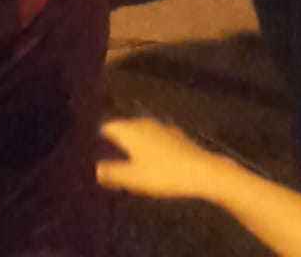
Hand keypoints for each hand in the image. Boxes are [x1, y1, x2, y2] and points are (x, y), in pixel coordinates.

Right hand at [97, 118, 222, 200]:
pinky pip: (156, 139)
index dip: (99, 140)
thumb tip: (96, 169)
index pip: (106, 127)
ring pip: (141, 134)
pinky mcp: (176, 135)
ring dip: (135, 145)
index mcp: (129, 130)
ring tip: (133, 163)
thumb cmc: (164, 174)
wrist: (204, 172)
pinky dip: (152, 148)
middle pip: (123, 129)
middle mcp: (143, 123)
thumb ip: (112, 173)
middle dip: (117, 143)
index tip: (96, 152)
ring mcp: (161, 127)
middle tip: (112, 160)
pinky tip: (156, 162)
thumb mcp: (134, 178)